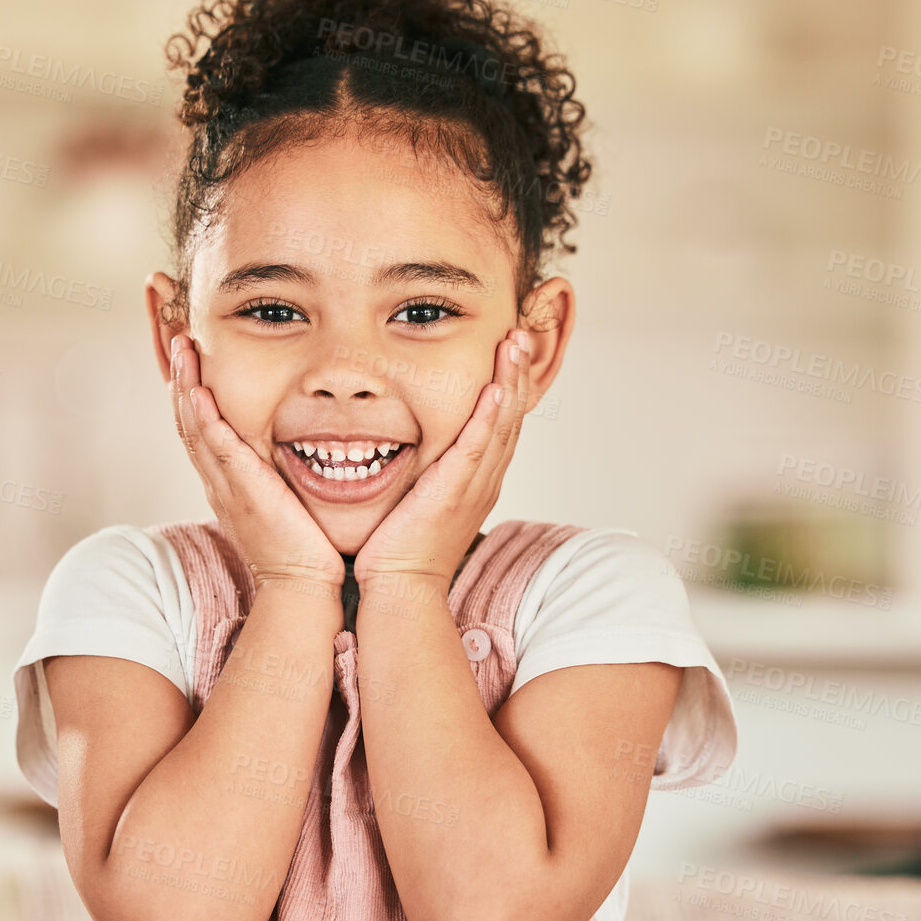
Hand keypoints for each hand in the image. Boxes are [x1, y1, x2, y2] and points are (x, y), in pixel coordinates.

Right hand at [168, 333, 345, 589]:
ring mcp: (224, 484)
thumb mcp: (283, 497)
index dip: (189, 388)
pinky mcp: (241, 490)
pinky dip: (205, 418)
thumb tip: (293, 442)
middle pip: (185, 417)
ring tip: (182, 346)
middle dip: (178, 374)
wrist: (302, 583)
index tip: (187, 352)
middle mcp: (217, 478)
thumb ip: (279, 469)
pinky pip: (215, 448)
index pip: (198, 423)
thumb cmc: (301, 544)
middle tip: (176, 336)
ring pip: (193, 426)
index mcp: (226, 478)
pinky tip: (200, 392)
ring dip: (185, 384)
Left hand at [351, 328, 531, 591]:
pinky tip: (495, 389)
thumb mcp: (417, 498)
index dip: (508, 384)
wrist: (400, 589)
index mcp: (476, 479)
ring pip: (501, 424)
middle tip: (521, 332)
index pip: (499, 423)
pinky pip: (478, 448)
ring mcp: (474, 486)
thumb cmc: (398, 549)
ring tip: (515, 343)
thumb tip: (405, 443)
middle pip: (511, 416)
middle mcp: (483, 479)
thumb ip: (420, 469)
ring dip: (510, 381)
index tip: (507, 348)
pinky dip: (489, 418)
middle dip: (517, 371)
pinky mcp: (455, 493)